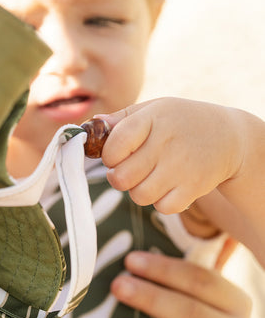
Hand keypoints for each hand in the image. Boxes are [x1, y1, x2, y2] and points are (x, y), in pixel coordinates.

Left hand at [97, 97, 242, 214]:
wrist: (229, 137)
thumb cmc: (179, 122)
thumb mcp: (153, 110)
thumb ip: (120, 119)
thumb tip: (88, 127)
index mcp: (152, 119)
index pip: (114, 145)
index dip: (108, 156)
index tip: (115, 155)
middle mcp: (166, 142)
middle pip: (122, 178)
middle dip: (119, 177)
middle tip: (129, 170)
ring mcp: (181, 167)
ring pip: (139, 196)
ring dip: (138, 190)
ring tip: (148, 177)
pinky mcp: (194, 187)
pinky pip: (163, 207)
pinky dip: (161, 201)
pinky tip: (167, 187)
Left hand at [110, 251, 251, 317]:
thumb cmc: (190, 316)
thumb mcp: (195, 297)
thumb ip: (176, 279)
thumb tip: (133, 257)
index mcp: (235, 303)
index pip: (201, 279)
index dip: (164, 269)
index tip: (130, 260)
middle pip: (192, 312)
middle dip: (152, 298)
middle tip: (117, 286)